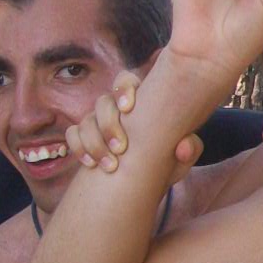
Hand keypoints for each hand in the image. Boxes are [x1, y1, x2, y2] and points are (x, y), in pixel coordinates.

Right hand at [66, 70, 203, 179]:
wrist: (143, 184)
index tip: (129, 107)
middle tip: (122, 149)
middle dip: (109, 125)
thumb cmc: (165, 163)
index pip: (126, 79)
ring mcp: (96, 122)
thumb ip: (189, 150)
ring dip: (95, 143)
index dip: (124, 88)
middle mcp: (114, 109)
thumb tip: (184, 146)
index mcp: (139, 102)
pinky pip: (73, 135)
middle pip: (103, 102)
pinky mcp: (82, 139)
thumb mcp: (181, 160)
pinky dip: (79, 148)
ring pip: (86, 121)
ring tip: (110, 165)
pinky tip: (90, 164)